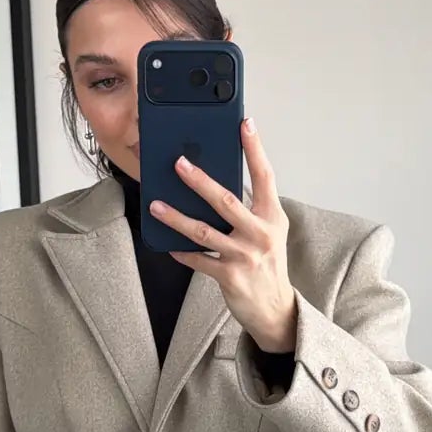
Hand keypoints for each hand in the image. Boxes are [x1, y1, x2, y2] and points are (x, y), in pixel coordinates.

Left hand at [148, 118, 297, 351]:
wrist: (275, 308)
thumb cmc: (268, 263)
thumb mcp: (268, 231)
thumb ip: (250, 208)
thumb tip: (215, 184)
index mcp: (272, 216)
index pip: (265, 175)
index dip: (255, 148)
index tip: (245, 124)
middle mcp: (261, 233)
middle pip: (226, 201)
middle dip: (200, 181)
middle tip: (178, 163)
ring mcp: (244, 255)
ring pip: (204, 231)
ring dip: (176, 217)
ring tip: (156, 204)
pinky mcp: (229, 276)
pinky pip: (198, 260)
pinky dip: (181, 252)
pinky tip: (167, 244)